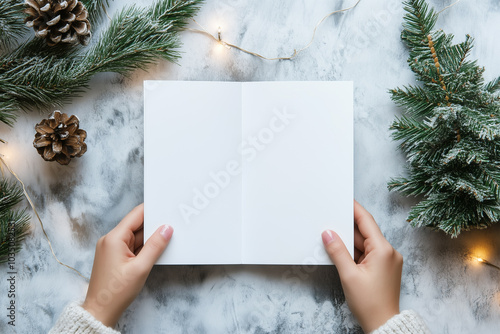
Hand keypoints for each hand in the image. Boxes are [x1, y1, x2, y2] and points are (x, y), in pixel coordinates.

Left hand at [82, 204, 172, 327]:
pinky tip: (156, 249)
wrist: (100, 311)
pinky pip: (133, 246)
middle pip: (136, 224)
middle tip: (172, 224)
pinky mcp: (115, 257)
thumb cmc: (116, 292)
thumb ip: (155, 246)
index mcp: (114, 238)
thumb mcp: (140, 268)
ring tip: (167, 237)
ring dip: (150, 238)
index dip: (152, 210)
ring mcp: (112, 248)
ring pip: (136, 236)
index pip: (136, 215)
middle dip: (154, 225)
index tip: (167, 208)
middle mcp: (111, 240)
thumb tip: (167, 228)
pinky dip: (144, 247)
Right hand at [322, 200, 402, 332]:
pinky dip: (355, 251)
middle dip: (348, 226)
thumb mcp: (349, 275)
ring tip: (332, 235)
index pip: (366, 222)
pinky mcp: (384, 268)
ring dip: (350, 241)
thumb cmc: (370, 303)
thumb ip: (337, 251)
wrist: (383, 324)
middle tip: (331, 218)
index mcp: (383, 250)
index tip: (344, 199)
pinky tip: (341, 250)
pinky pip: (368, 253)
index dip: (354, 209)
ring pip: (365, 243)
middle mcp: (389, 252)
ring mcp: (387, 260)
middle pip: (365, 232)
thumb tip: (328, 233)